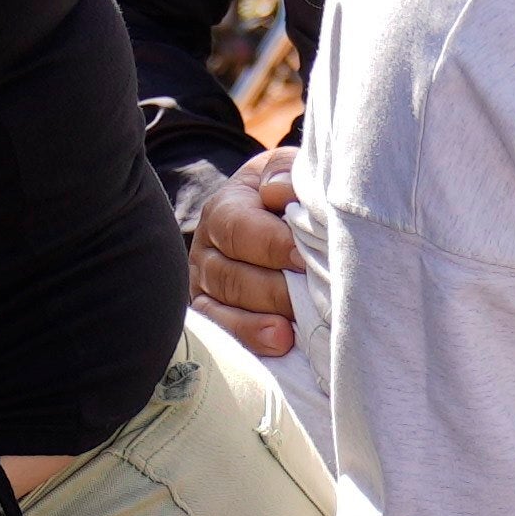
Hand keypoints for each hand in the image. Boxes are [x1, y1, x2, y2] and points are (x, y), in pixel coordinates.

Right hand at [179, 156, 300, 363]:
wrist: (279, 218)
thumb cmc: (288, 194)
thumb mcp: (287, 172)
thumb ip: (284, 172)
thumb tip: (277, 191)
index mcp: (224, 208)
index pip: (236, 227)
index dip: (270, 244)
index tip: (302, 258)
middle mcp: (206, 247)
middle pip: (230, 274)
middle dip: (273, 289)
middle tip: (308, 298)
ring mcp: (206, 284)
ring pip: (224, 305)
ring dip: (262, 319)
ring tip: (293, 331)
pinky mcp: (213, 313)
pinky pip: (223, 330)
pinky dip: (250, 338)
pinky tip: (279, 343)